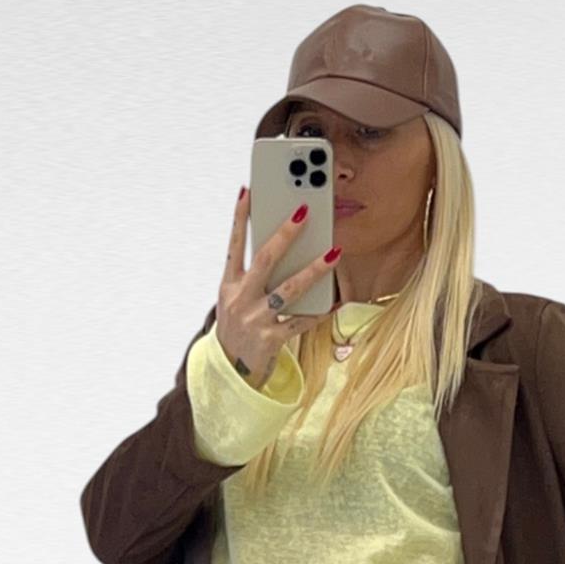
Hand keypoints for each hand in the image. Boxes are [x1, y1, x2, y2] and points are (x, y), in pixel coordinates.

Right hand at [215, 188, 338, 389]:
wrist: (231, 372)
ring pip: (288, 290)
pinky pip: (301, 322)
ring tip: (333, 254)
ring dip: (313, 270)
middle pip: (264, 260)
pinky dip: (320, 312)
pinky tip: (337, 300)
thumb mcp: (235, 300)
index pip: (234, 245)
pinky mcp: (270, 340)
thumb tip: (279, 246)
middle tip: (304, 211)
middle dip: (285, 234)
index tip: (249, 191)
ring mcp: (254, 320)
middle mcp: (239, 300)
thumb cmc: (238, 328)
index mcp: (228, 286)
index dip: (240, 218)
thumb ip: (252, 276)